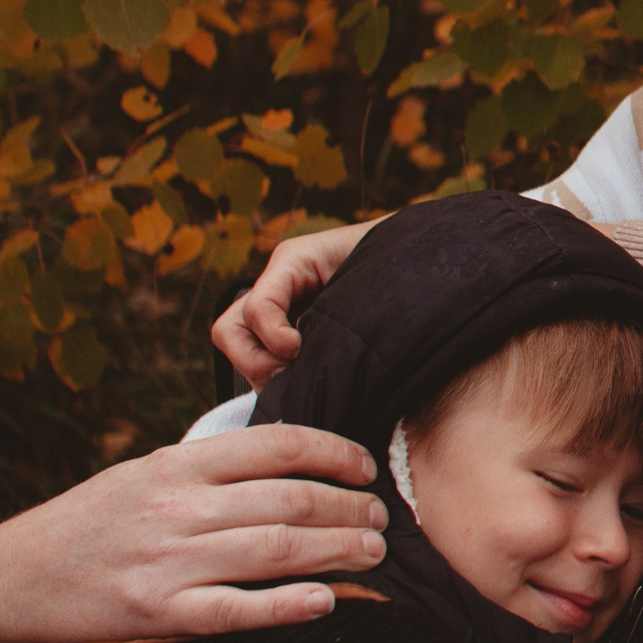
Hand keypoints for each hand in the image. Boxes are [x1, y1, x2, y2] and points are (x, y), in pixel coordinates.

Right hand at [0, 424, 386, 642]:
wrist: (11, 578)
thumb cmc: (92, 522)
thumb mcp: (145, 474)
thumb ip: (210, 469)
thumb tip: (295, 464)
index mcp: (177, 465)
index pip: (278, 445)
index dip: (335, 454)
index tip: (365, 470)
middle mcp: (177, 508)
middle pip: (289, 501)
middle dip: (348, 509)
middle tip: (382, 520)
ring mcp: (167, 562)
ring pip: (274, 550)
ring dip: (336, 550)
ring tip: (373, 553)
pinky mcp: (156, 615)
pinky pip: (234, 609)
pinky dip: (285, 604)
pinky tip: (326, 600)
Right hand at [210, 218, 380, 388]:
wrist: (413, 258)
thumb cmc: (397, 261)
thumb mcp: (373, 274)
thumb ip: (346, 306)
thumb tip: (314, 354)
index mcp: (294, 260)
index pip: (257, 306)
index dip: (273, 336)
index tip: (302, 351)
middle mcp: (276, 284)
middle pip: (229, 331)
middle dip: (256, 363)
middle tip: (293, 379)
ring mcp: (276, 309)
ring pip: (238, 349)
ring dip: (264, 373)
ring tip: (303, 384)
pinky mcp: (285, 331)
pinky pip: (261, 358)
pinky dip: (275, 377)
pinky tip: (307, 385)